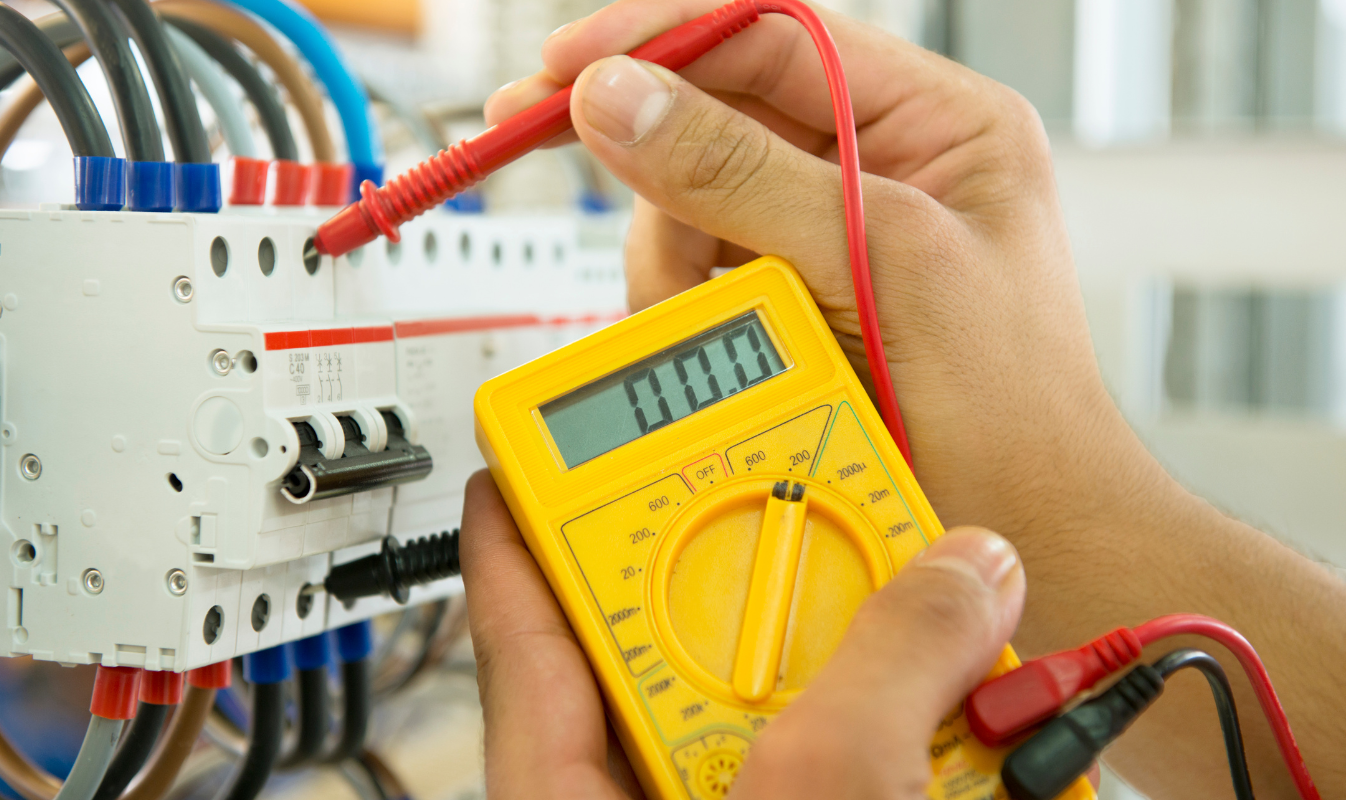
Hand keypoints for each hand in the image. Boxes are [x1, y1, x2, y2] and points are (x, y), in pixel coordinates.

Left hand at [460, 470, 1025, 798]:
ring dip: (881, 668)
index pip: (527, 615)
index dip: (531, 509)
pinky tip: (976, 730)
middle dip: (769, 568)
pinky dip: (918, 740)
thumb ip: (880, 671)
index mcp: (572, 787)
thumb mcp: (817, 795)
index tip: (538, 431)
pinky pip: (866, 763)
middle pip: (686, 636)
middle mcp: (653, 792)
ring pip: (798, 702)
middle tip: (821, 504)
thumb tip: (959, 574)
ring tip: (945, 648)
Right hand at [485, 0, 1152, 555]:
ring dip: (668, 254)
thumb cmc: (1006, 400)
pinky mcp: (782, 303)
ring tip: (706, 309)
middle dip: (650, 155)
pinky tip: (704, 334)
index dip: (663, 38)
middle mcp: (871, 168)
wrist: (1012, 524)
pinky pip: (690, 274)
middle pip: (715, 111)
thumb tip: (621, 100)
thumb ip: (743, 172)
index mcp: (930, 122)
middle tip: (537, 133)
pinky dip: (676, 304)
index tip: (572, 64)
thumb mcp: (880, 257)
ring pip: (687, 201)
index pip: (774, 33)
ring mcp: (819, 238)